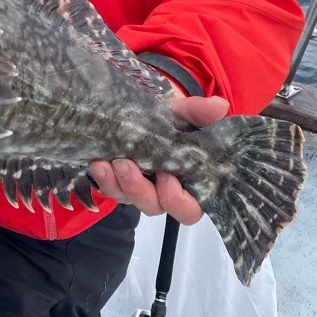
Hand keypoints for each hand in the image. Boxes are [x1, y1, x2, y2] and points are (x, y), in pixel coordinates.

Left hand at [87, 95, 229, 223]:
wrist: (148, 112)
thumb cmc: (175, 121)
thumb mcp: (187, 114)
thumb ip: (201, 112)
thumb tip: (219, 106)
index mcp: (189, 184)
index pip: (189, 211)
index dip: (178, 201)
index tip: (167, 177)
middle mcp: (163, 193)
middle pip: (154, 207)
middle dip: (138, 189)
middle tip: (126, 165)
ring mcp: (139, 188)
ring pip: (127, 199)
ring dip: (116, 183)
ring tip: (109, 162)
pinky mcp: (117, 181)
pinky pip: (109, 187)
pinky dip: (102, 177)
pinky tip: (97, 161)